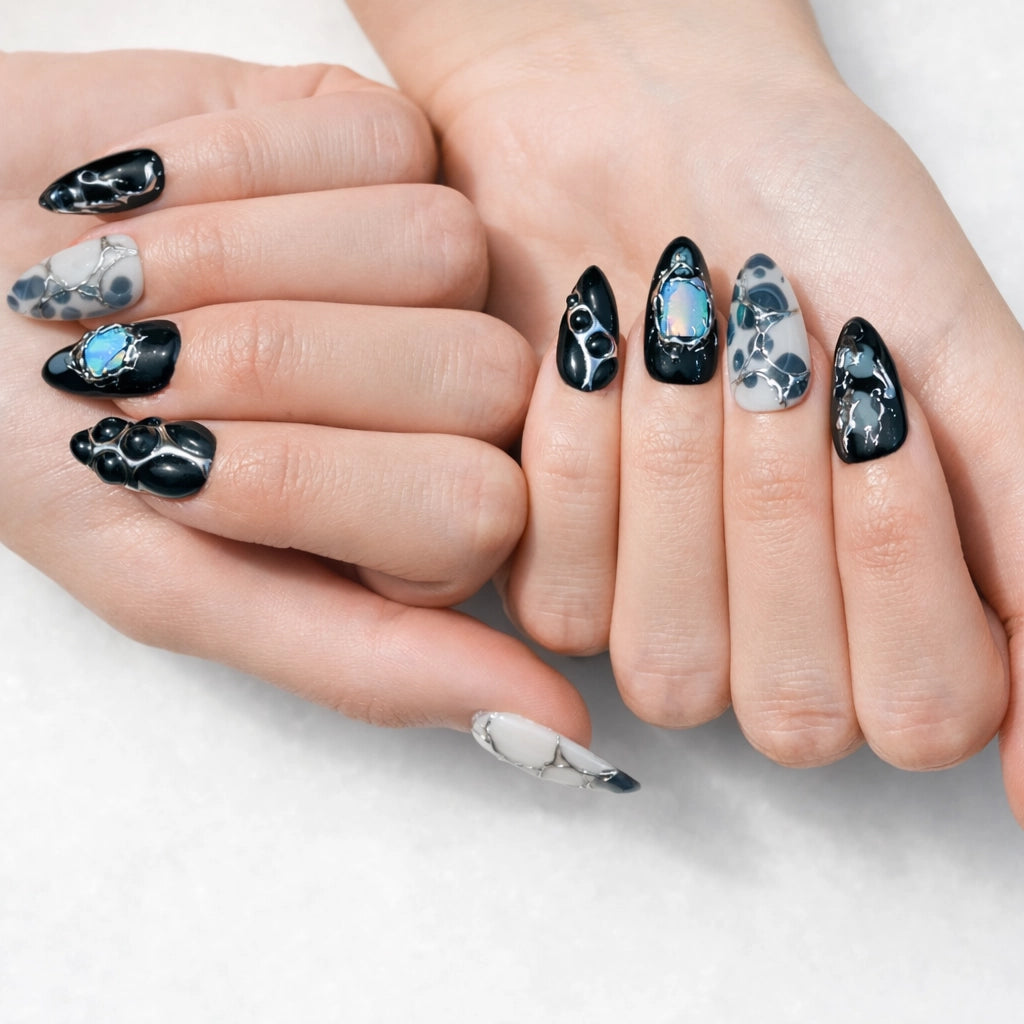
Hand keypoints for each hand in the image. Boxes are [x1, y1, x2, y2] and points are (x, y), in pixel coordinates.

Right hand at [0, 51, 595, 762]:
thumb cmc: (48, 443)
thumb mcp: (176, 583)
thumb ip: (365, 664)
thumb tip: (557, 739)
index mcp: (429, 512)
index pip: (476, 513)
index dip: (306, 484)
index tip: (176, 470)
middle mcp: (459, 388)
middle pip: (474, 376)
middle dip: (271, 367)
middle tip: (146, 366)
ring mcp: (439, 256)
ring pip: (438, 247)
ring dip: (235, 260)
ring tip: (134, 276)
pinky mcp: (392, 134)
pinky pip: (375, 138)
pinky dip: (228, 161)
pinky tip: (153, 192)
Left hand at [349, 0, 1020, 798]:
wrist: (648, 132)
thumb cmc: (818, 225)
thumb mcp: (956, 363)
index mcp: (900, 606)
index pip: (927, 711)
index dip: (901, 563)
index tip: (881, 407)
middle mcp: (780, 644)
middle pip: (795, 707)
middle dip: (782, 509)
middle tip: (775, 358)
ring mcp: (659, 623)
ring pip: (670, 667)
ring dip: (683, 486)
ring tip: (681, 343)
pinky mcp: (551, 579)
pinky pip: (562, 602)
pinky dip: (584, 462)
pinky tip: (592, 359)